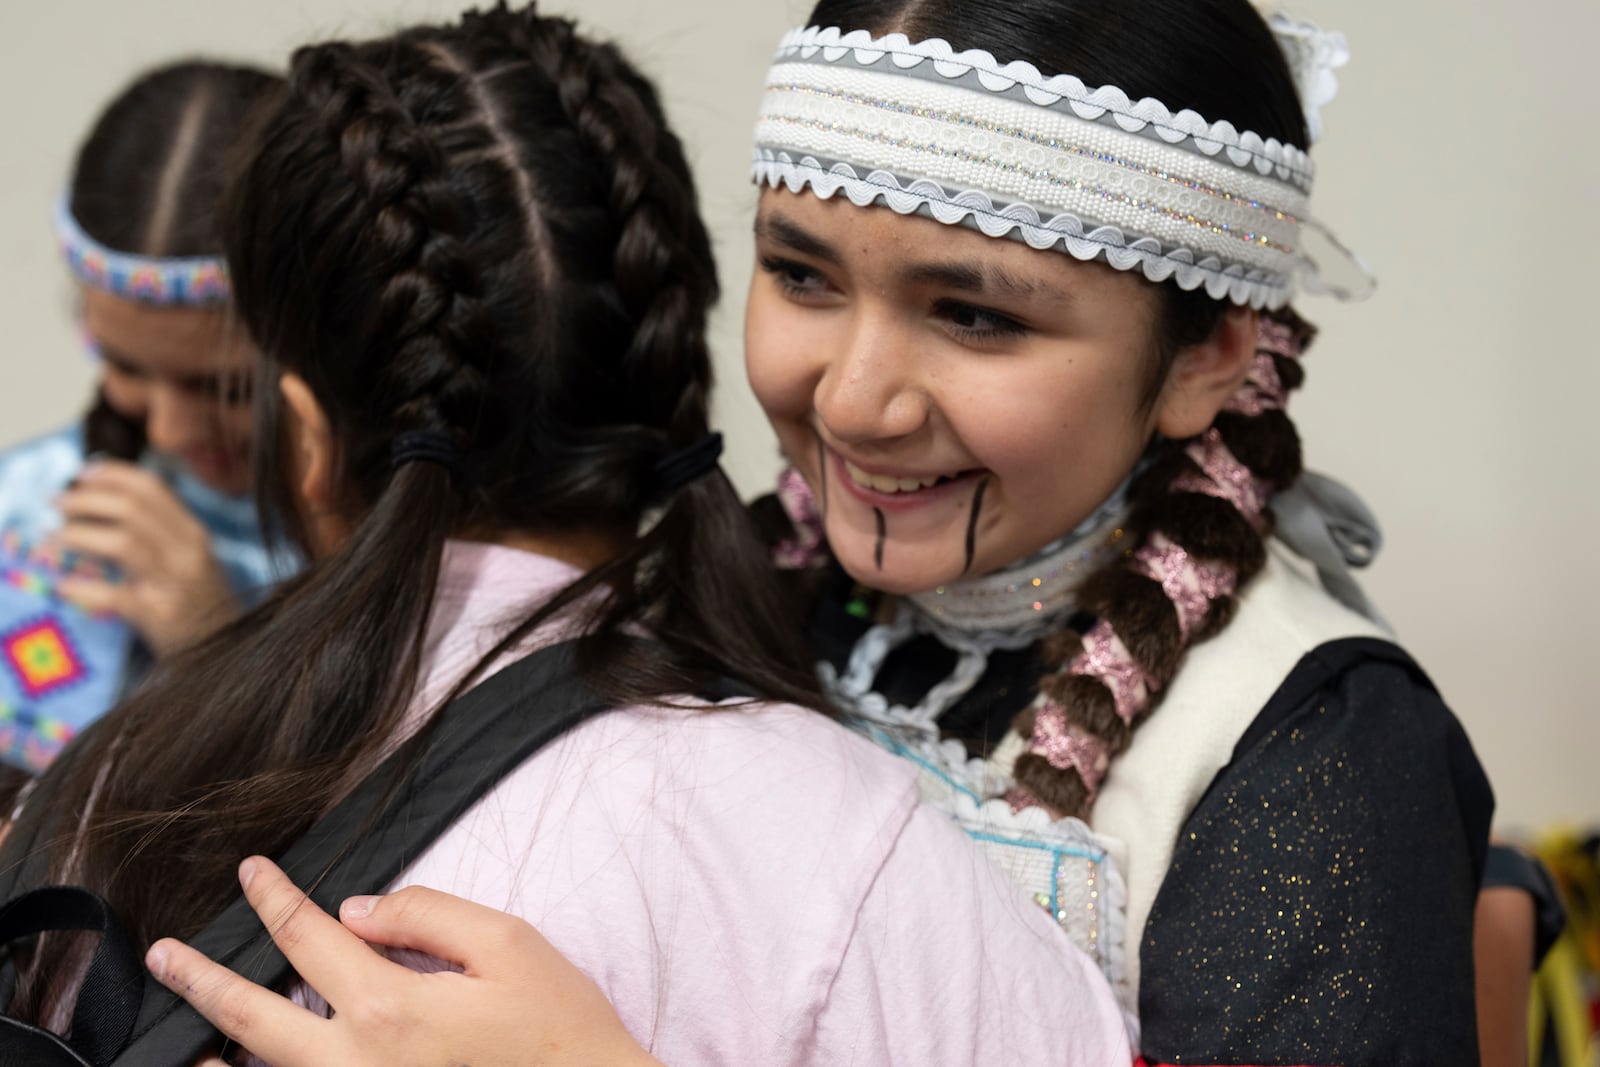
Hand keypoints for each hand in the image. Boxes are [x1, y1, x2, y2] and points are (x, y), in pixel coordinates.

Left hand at [54, 460, 237, 655]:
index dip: (112, 475)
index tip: (80, 474)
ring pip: (123, 543)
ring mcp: (176, 584)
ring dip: (80, 535)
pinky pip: (115, 595)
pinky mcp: (160, 616)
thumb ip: (158, 531)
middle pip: (132, 509)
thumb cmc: (199, 604)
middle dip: (86, 500)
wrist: (226, 648)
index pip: (152, 488)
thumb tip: (106, 501)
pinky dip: (83, 588)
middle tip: (57, 506)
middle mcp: (188, 553)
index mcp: (193, 533)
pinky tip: (65, 586)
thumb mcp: (189, 559)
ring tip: (56, 539)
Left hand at [147, 857, 661, 1066]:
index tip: (252, 870)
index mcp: (389, 1006)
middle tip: (164, 953)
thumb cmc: (561, 1025)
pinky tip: (243, 1066)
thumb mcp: (508, 943)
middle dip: (203, 977)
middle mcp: (357, 1063)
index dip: (275, 896)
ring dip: (218, 1044)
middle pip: (253, 1017)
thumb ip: (427, 915)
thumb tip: (358, 909)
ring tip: (183, 1030)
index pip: (308, 936)